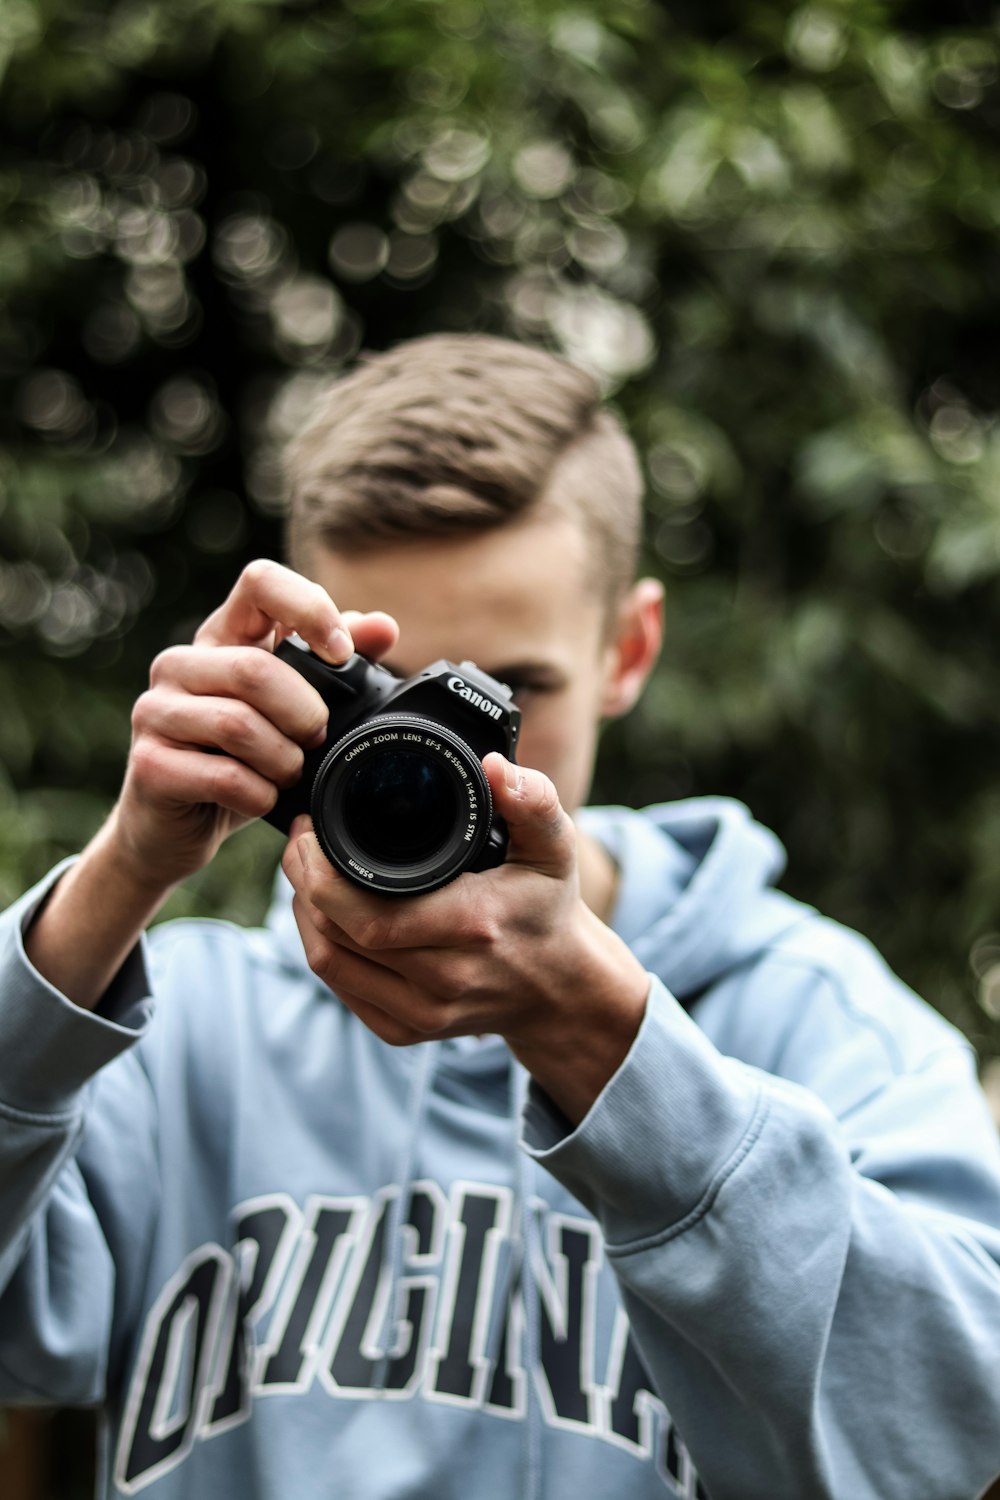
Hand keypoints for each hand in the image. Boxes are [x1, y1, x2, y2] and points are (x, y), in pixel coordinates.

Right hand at [111, 558, 397, 891]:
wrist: (181, 826)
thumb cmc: (242, 758)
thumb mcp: (293, 709)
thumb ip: (336, 666)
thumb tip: (383, 627)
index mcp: (223, 636)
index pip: (261, 582)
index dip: (309, 609)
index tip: (340, 655)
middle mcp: (179, 663)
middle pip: (254, 669)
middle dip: (304, 714)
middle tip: (315, 739)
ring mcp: (155, 711)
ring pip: (238, 724)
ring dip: (283, 760)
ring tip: (288, 772)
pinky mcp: (149, 765)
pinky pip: (224, 777)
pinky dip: (260, 795)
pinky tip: (262, 797)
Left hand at [282, 753, 650, 1122]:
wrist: (559, 988)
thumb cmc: (547, 909)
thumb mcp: (554, 848)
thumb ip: (530, 800)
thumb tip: (492, 765)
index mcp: (473, 927)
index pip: (369, 915)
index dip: (322, 875)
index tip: (312, 830)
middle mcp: (445, 979)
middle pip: (338, 937)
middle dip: (305, 884)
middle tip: (301, 844)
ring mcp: (423, 1014)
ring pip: (329, 964)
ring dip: (305, 915)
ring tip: (307, 874)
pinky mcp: (407, 1031)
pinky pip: (341, 990)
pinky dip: (321, 948)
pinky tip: (322, 916)